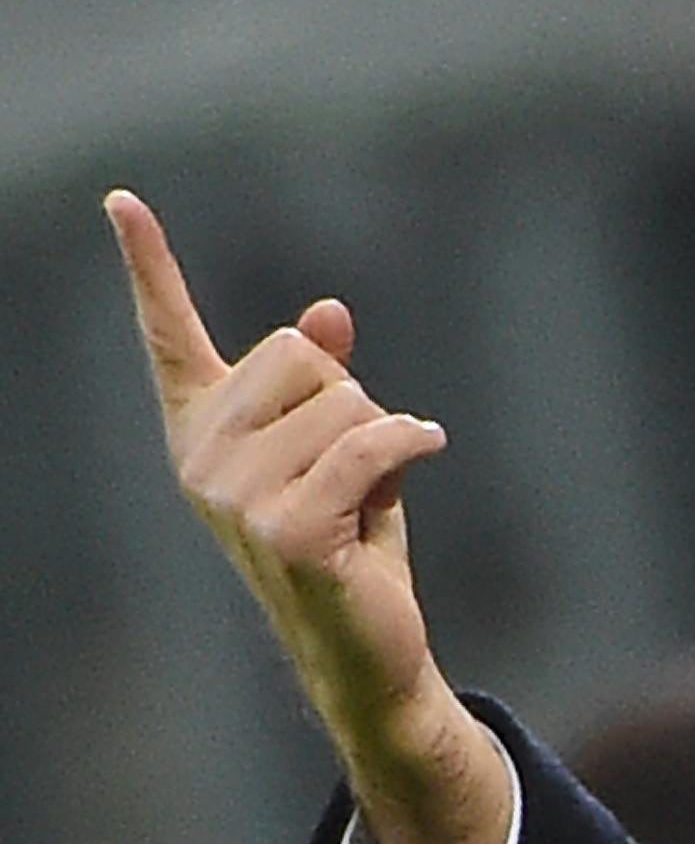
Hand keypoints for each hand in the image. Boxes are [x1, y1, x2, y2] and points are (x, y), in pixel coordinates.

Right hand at [105, 189, 509, 843]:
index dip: (149, 264)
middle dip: (352, 396)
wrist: (368, 643)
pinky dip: (409, 442)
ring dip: (383, 434)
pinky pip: (367, 443)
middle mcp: (200, 458)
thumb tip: (328, 310)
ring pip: (343, 399)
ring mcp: (233, 496)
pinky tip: (423, 456)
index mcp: (203, 430)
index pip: (171, 334)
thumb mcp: (343, 447)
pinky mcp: (284, 527)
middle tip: (355, 466)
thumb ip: (329, 381)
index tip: (122, 201)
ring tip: (370, 495)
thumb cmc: (353, 543)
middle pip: (298, 353)